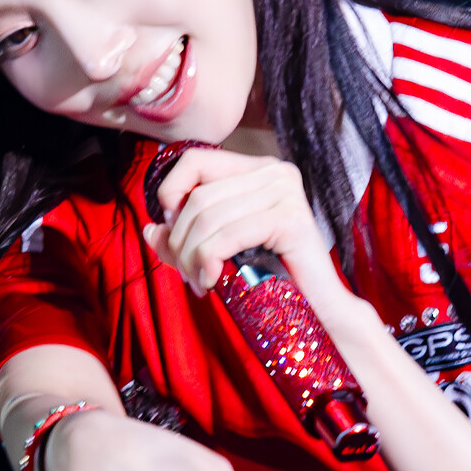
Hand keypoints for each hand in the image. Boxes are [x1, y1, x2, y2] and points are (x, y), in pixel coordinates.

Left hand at [142, 147, 363, 323]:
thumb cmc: (272, 280)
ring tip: (200, 284)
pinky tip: (213, 282)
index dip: (171, 194)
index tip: (175, 234)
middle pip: (197, 196)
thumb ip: (183, 238)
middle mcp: (275, 171)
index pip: (194, 160)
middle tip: (187, 274)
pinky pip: (227, 235)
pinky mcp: (290, 218)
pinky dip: (209, 261)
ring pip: (207, 218)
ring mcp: (285, 192)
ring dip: (192, 257)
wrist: (320, 310)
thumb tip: (151, 229)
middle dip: (180, 241)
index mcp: (258, 170)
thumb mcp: (219, 253)